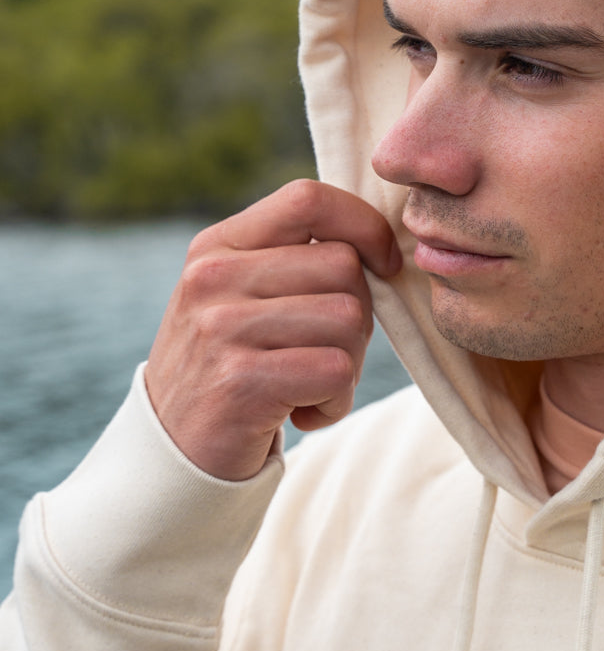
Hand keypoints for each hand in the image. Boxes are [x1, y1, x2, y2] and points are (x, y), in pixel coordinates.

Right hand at [145, 180, 401, 479]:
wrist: (173, 452)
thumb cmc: (229, 368)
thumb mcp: (240, 297)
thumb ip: (292, 260)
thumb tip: (380, 243)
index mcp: (218, 246)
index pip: (308, 198)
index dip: (363, 225)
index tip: (383, 265)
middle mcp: (213, 278)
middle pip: (343, 266)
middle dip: (357, 317)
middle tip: (323, 354)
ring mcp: (222, 328)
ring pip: (348, 320)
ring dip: (348, 365)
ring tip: (308, 386)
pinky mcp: (240, 381)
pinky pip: (336, 372)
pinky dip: (335, 402)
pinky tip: (302, 413)